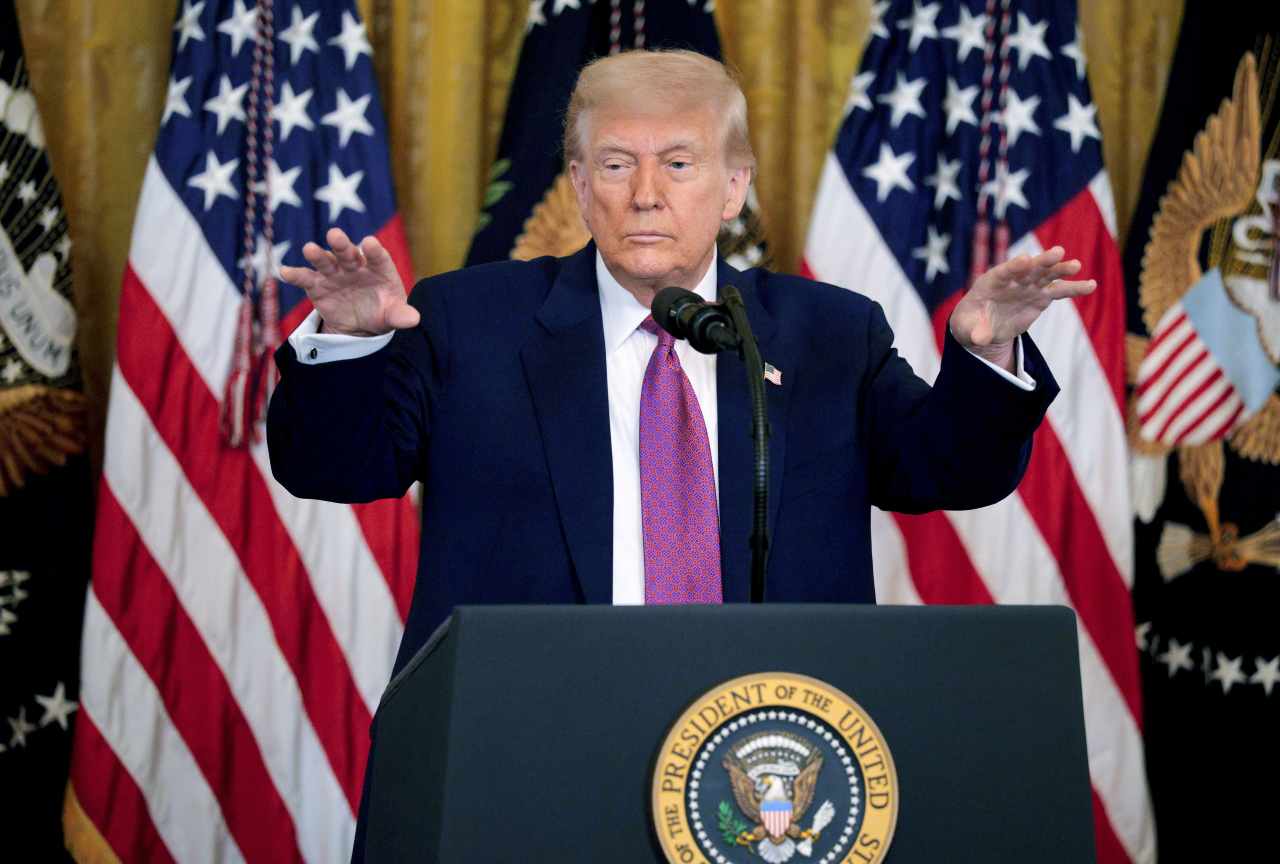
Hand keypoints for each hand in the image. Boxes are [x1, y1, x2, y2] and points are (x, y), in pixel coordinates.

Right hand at [280, 227, 419, 335]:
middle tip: (335, 235)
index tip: (369, 243)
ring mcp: (335, 273)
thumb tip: (414, 319)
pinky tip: (284, 271)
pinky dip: (295, 274)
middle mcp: (355, 266)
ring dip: (317, 255)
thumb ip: (402, 315)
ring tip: (309, 249)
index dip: (373, 250)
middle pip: (348, 253)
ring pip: (325, 261)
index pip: (378, 257)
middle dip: (342, 244)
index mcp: (378, 268)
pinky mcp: (317, 285)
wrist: (361, 323)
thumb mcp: (393, 314)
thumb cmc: (382, 311)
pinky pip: (306, 278)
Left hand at [948, 246, 1094, 369]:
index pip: (1003, 272)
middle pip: (1028, 268)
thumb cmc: (971, 322)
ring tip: (1076, 266)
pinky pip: (1059, 290)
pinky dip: (1074, 288)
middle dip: (1042, 261)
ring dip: (1061, 270)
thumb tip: (980, 339)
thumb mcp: (967, 329)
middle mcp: (1012, 280)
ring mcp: (1028, 287)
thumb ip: (975, 332)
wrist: (983, 325)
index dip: (1014, 266)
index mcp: (990, 282)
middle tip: (1058, 252)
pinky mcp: (1040, 297)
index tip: (1026, 260)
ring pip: (1047, 275)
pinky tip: (1091, 285)